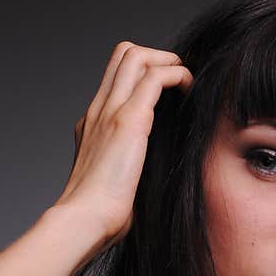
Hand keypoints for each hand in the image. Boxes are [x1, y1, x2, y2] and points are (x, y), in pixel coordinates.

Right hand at [51, 41, 193, 247]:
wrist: (85, 220)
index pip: (116, 78)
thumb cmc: (101, 214)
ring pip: (135, 55)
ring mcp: (110, 111)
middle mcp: (98, 110)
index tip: (169, 92)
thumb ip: (129, 169)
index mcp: (93, 124)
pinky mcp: (128, 120)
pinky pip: (156, 77)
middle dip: (157, 57)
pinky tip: (190, 90)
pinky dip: (178, 75)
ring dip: (167, 61)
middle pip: (122, 55)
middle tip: (180, 79)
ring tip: (186, 82)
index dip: (143, 74)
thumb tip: (149, 177)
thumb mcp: (115, 182)